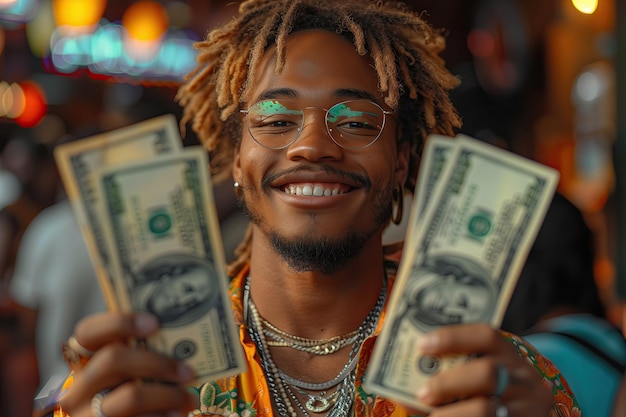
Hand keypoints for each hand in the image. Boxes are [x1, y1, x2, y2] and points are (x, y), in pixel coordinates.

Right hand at [59, 312, 197, 416]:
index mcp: (83, 364)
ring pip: (130, 396)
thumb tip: (178, 343)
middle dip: (157, 363)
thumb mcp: (125, 376)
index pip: (87, 333)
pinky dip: (162, 416)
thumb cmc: (126, 399)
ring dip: (168, 396)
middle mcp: (78, 388)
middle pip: (112, 361)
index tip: (154, 323)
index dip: (120, 323)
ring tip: (189, 399)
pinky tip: (176, 414)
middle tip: (187, 372)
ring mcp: (85, 414)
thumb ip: (139, 357)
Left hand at [410, 323, 552, 416]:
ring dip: (449, 413)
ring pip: (485, 409)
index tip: (422, 345)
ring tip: (432, 416)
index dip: (452, 337)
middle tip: (422, 393)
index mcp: (511, 356)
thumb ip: (450, 375)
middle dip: (448, 383)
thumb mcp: (481, 377)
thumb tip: (402, 390)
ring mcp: (527, 410)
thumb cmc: (491, 396)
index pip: (487, 336)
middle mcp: (525, 381)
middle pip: (487, 374)